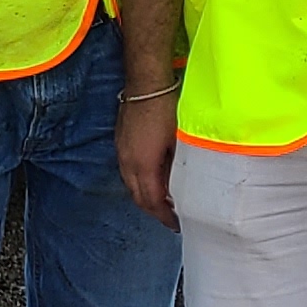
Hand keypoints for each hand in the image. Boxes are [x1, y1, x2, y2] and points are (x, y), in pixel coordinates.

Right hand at [117, 86, 179, 225]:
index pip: (152, 202)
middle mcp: (128, 163)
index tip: (176, 224)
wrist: (146, 82)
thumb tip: (185, 185)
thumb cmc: (166, 108)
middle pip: (139, 198)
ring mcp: (122, 153)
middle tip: (171, 218)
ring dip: (147, 197)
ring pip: (132, 185)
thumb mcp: (180, 141)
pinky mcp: (121, 143)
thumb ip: (179, 167)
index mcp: (143, 166)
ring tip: (164, 201)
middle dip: (154, 211)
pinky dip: (140, 182)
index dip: (164, 216)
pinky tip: (153, 178)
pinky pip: (128, 172)